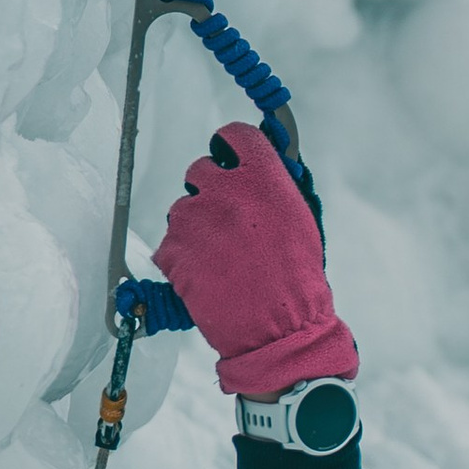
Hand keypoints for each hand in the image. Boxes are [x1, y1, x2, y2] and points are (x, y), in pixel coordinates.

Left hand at [152, 124, 357, 400]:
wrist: (280, 331)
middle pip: (200, 171)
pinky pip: (168, 246)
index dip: (231, 150)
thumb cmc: (297, 281)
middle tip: (224, 225)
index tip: (230, 161)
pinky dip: (180, 261)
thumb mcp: (300, 219)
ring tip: (217, 260)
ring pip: (181, 210)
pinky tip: (204, 278)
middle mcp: (224, 189)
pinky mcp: (173, 251)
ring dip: (193, 230)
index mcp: (261, 176)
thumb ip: (275, 186)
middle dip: (209, 193)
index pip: (233, 137)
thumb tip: (258, 168)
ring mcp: (195, 219)